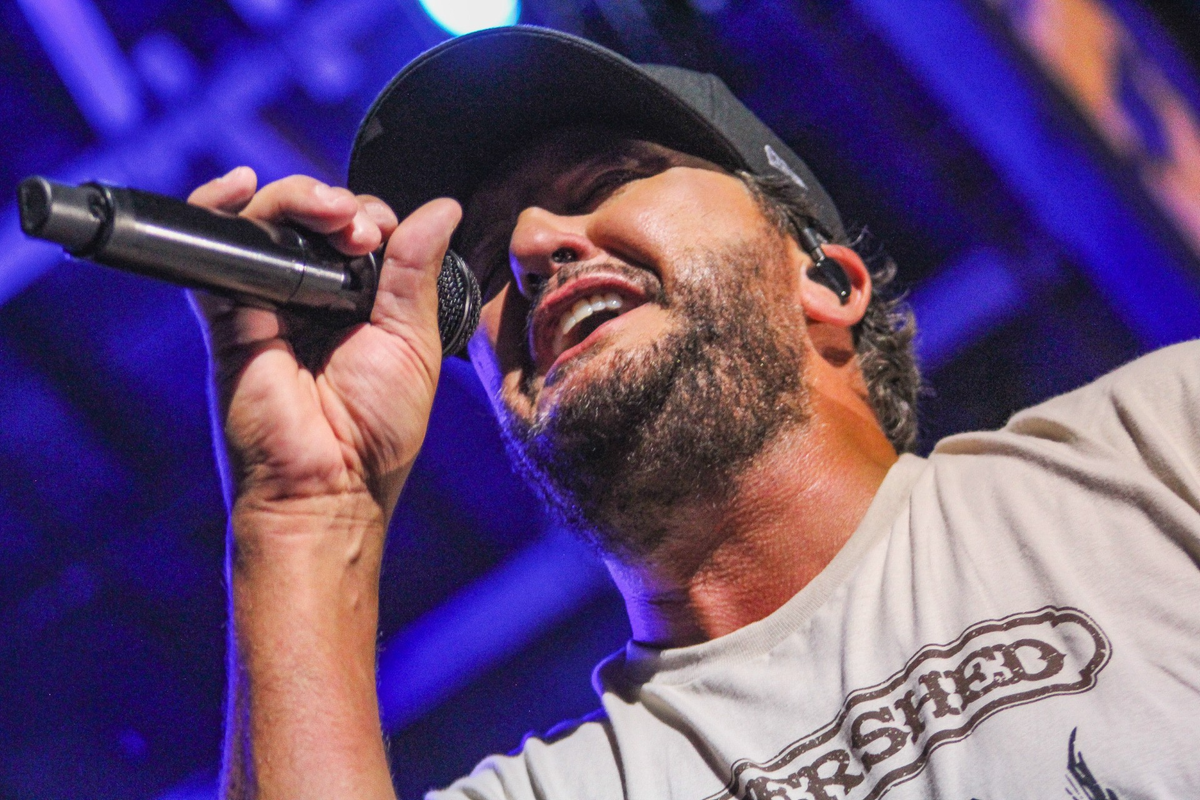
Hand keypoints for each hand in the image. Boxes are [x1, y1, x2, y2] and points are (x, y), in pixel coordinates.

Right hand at [188, 166, 461, 523]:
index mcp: (361, 302)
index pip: (361, 229)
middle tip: (360, 230)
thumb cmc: (376, 432)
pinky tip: (239, 185)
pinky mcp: (226, 314)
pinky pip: (210, 248)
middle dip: (338, 204)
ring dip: (299, 199)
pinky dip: (216, 207)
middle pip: (313, 216)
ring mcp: (266, 301)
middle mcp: (312, 296)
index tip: (385, 236)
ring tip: (332, 218)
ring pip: (268, 220)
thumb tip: (442, 208)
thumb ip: (417, 273)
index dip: (373, 217)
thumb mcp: (412, 342)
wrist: (327, 487)